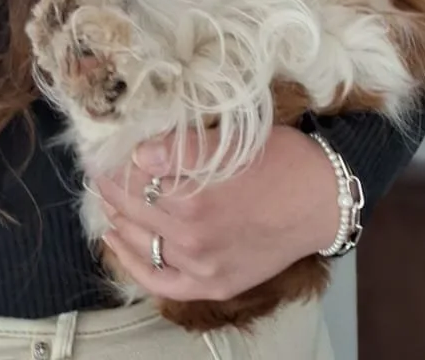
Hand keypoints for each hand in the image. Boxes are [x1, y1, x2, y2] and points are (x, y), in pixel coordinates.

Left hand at [94, 124, 339, 302]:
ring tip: (108, 200)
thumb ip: (182, 148)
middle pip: (135, 210)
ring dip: (119, 221)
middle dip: (113, 189)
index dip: (116, 164)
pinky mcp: (216, 284)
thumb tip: (139, 153)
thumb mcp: (234, 141)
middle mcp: (194, 236)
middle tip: (100, 171)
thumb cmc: (282, 160)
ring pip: (143, 244)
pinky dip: (136, 266)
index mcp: (195, 195)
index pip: (136, 179)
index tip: (104, 151)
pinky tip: (117, 243)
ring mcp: (203, 266)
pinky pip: (163, 282)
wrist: (324, 200)